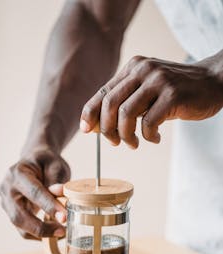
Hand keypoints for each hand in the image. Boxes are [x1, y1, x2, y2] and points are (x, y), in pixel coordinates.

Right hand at [0, 149, 70, 239]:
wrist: (34, 162)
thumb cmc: (45, 162)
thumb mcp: (55, 164)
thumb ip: (57, 179)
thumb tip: (61, 196)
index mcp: (18, 173)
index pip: (34, 192)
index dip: (49, 206)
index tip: (64, 216)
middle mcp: (7, 189)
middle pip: (19, 215)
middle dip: (41, 227)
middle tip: (62, 231)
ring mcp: (7, 202)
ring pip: (19, 225)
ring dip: (40, 233)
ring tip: (60, 232)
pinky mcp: (12, 212)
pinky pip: (22, 229)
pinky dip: (37, 234)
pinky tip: (53, 233)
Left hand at [80, 55, 222, 147]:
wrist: (212, 82)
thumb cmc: (176, 91)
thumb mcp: (147, 90)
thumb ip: (127, 101)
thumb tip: (100, 125)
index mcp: (133, 68)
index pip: (103, 91)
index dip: (90, 112)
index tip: (86, 129)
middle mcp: (142, 70)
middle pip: (110, 104)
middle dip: (106, 129)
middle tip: (115, 143)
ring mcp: (158, 81)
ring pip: (126, 114)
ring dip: (126, 135)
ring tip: (134, 144)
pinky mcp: (172, 95)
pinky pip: (149, 122)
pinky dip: (147, 136)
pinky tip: (154, 138)